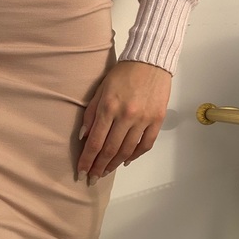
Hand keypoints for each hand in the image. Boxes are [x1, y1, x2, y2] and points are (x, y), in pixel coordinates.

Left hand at [77, 61, 171, 183]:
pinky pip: (145, 144)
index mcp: (109, 108)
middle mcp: (126, 116)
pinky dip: (135, 155)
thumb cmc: (122, 74)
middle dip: (99, 167)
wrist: (150, 61)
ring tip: (106, 172)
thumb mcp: (100, 90)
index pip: (95, 142)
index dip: (87, 160)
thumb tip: (84, 137)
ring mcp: (143, 119)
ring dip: (115, 164)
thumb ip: (91, 114)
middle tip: (92, 178)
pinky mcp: (157, 120)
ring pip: (127, 150)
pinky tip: (125, 161)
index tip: (81, 172)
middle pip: (110, 150)